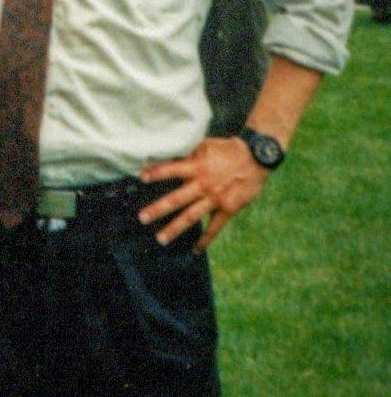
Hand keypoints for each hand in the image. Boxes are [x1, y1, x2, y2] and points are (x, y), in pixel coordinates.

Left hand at [139, 137, 268, 250]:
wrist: (255, 158)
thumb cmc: (227, 150)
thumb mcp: (205, 146)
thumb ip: (188, 155)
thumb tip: (169, 159)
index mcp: (197, 167)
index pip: (172, 170)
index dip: (157, 173)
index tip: (141, 178)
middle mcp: (203, 185)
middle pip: (177, 199)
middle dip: (158, 209)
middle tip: (142, 218)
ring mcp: (215, 199)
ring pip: (192, 216)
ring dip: (175, 228)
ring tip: (161, 238)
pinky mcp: (228, 209)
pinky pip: (215, 227)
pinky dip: (206, 240)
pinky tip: (196, 250)